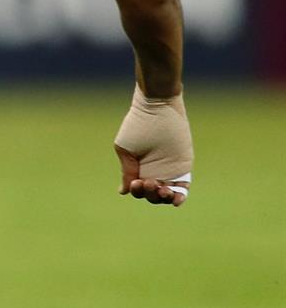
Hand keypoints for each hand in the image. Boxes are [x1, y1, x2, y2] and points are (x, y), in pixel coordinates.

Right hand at [114, 88, 190, 205]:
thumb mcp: (126, 149)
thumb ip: (128, 170)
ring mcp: (170, 170)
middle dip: (150, 194)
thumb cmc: (138, 126)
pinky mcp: (184, 166)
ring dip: (164, 198)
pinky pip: (183, 187)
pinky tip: (176, 200)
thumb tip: (124, 191)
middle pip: (152, 195)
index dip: (138, 191)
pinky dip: (180, 197)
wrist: (157, 107)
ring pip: (167, 194)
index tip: (137, 181)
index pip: (139, 190)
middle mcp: (154, 171)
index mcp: (139, 168)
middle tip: (149, 182)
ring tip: (164, 191)